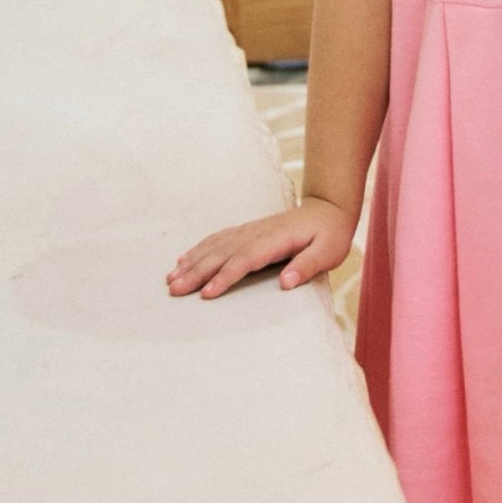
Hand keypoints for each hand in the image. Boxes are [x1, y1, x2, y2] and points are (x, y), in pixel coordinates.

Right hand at [164, 196, 357, 299]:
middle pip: (221, 254)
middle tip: (174, 289)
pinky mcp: (247, 232)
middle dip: (196, 272)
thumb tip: (286, 282)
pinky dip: (199, 249)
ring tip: (171, 278)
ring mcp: (250, 231)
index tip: (207, 293)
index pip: (244, 260)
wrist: (329, 209)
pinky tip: (184, 259)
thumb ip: (308, 266)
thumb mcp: (328, 252)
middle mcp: (257, 234)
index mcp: (275, 240)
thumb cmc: (330, 234)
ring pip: (215, 247)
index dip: (225, 277)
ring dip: (192, 262)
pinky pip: (218, 239)